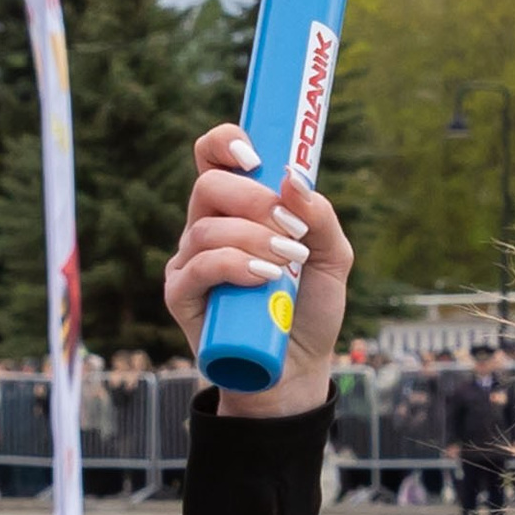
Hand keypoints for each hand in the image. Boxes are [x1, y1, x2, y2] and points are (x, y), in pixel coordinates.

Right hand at [163, 123, 353, 414]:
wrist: (297, 371)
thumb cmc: (309, 312)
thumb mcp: (333, 259)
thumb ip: (320, 216)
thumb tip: (293, 178)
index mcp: (236, 210)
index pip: (213, 158)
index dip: (225, 143)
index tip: (255, 155)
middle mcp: (207, 229)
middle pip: (208, 186)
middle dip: (252, 199)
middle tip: (290, 227)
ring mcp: (190, 262)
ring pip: (206, 228)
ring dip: (253, 238)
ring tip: (287, 263)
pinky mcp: (182, 296)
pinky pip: (198, 266)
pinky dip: (234, 265)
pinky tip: (263, 276)